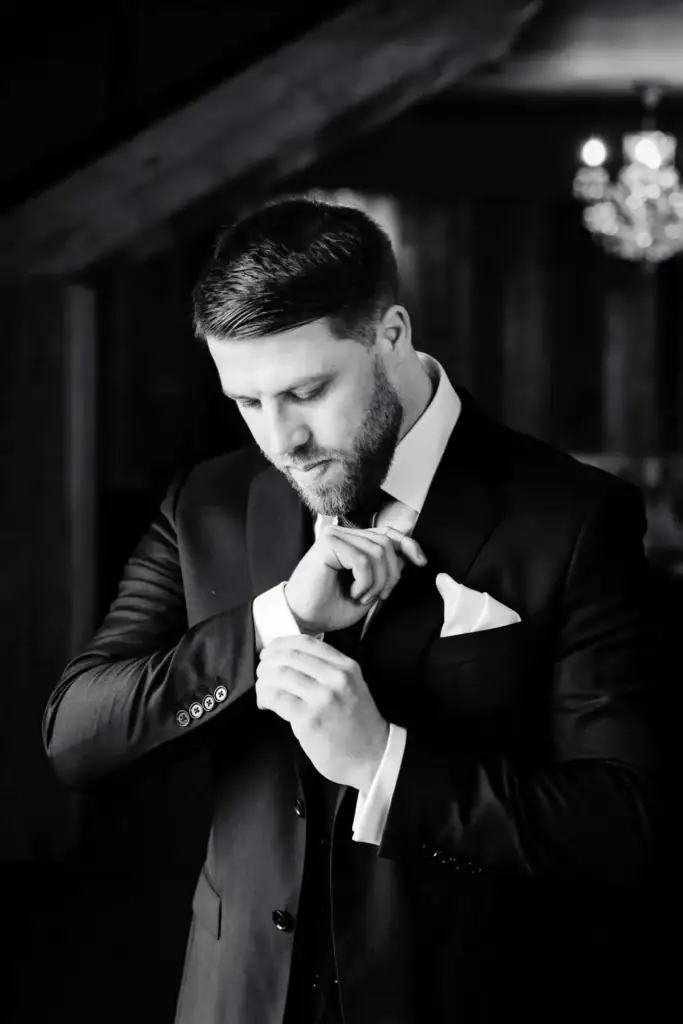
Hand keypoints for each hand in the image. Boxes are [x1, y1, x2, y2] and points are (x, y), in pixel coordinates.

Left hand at [255, 634, 389, 791]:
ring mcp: (323, 699)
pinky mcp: (309, 720)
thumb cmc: (357, 722)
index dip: (281, 643)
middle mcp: (336, 678)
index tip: (269, 651)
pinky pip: (277, 698)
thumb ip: (327, 669)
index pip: (306, 642)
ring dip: (264, 681)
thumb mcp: (352, 685)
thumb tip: (288, 657)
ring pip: (280, 675)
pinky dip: (264, 697)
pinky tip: (265, 704)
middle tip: (261, 672)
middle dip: (268, 662)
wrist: (371, 756)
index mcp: (346, 666)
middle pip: (289, 657)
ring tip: (263, 690)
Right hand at [285, 523, 426, 633]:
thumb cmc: (331, 607)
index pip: (389, 533)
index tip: (422, 562)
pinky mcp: (328, 544)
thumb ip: (386, 571)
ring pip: (377, 552)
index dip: (409, 544)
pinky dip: (365, 583)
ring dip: (376, 583)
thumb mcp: (369, 590)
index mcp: (354, 542)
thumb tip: (407, 557)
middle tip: (377, 597)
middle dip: (391, 575)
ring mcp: (335, 536)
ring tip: (361, 597)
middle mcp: (345, 534)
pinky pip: (363, 561)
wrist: (304, 619)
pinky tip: (353, 593)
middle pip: (387, 544)